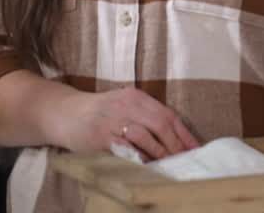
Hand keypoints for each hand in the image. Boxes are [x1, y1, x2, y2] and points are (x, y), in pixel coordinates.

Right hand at [54, 86, 199, 159]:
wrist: (66, 113)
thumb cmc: (101, 113)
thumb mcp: (125, 106)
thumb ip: (147, 117)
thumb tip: (176, 141)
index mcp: (136, 97)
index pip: (168, 115)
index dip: (184, 135)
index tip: (196, 150)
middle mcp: (126, 105)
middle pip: (160, 125)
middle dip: (175, 146)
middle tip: (185, 162)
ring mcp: (112, 120)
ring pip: (144, 135)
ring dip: (159, 152)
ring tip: (169, 165)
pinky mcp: (99, 135)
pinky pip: (123, 147)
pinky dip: (136, 156)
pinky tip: (145, 164)